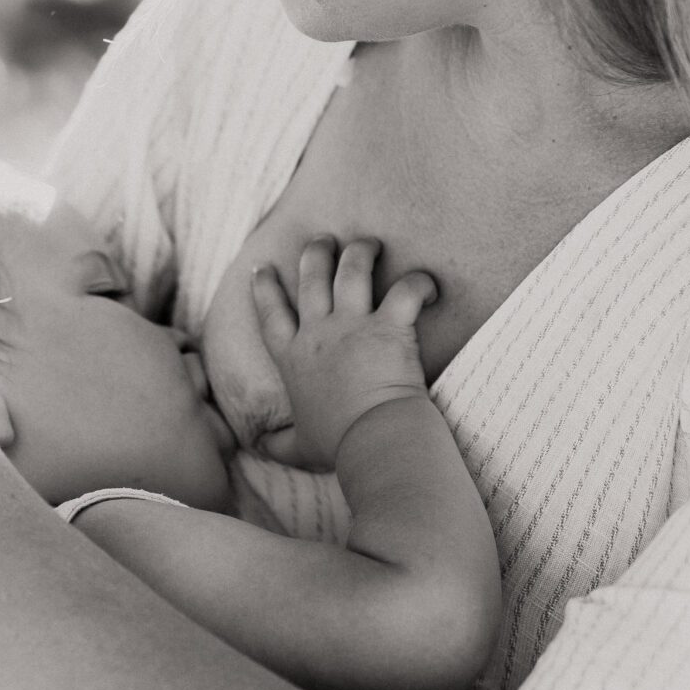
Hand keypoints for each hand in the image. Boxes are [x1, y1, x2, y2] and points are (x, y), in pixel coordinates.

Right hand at [250, 236, 437, 469]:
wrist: (370, 440)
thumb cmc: (337, 444)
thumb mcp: (298, 446)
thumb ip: (278, 444)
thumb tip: (260, 449)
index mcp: (293, 358)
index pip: (271, 314)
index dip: (264, 289)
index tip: (262, 268)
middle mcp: (318, 333)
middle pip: (311, 278)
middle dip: (316, 252)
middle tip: (323, 240)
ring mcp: (353, 325)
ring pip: (352, 269)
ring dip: (361, 251)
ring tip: (369, 244)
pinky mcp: (390, 326)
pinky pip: (407, 290)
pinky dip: (420, 283)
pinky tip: (429, 286)